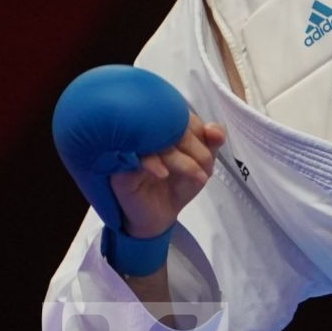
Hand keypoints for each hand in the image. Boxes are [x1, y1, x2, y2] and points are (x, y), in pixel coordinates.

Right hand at [109, 113, 225, 238]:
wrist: (160, 216)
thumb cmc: (178, 183)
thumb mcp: (202, 163)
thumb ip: (211, 143)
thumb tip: (215, 129)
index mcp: (163, 125)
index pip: (181, 114)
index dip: (200, 132)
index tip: (210, 154)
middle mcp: (143, 131)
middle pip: (168, 125)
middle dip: (194, 147)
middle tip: (205, 168)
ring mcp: (127, 147)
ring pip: (153, 141)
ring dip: (180, 159)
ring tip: (197, 177)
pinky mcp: (116, 167)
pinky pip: (132, 158)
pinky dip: (153, 165)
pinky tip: (165, 175)